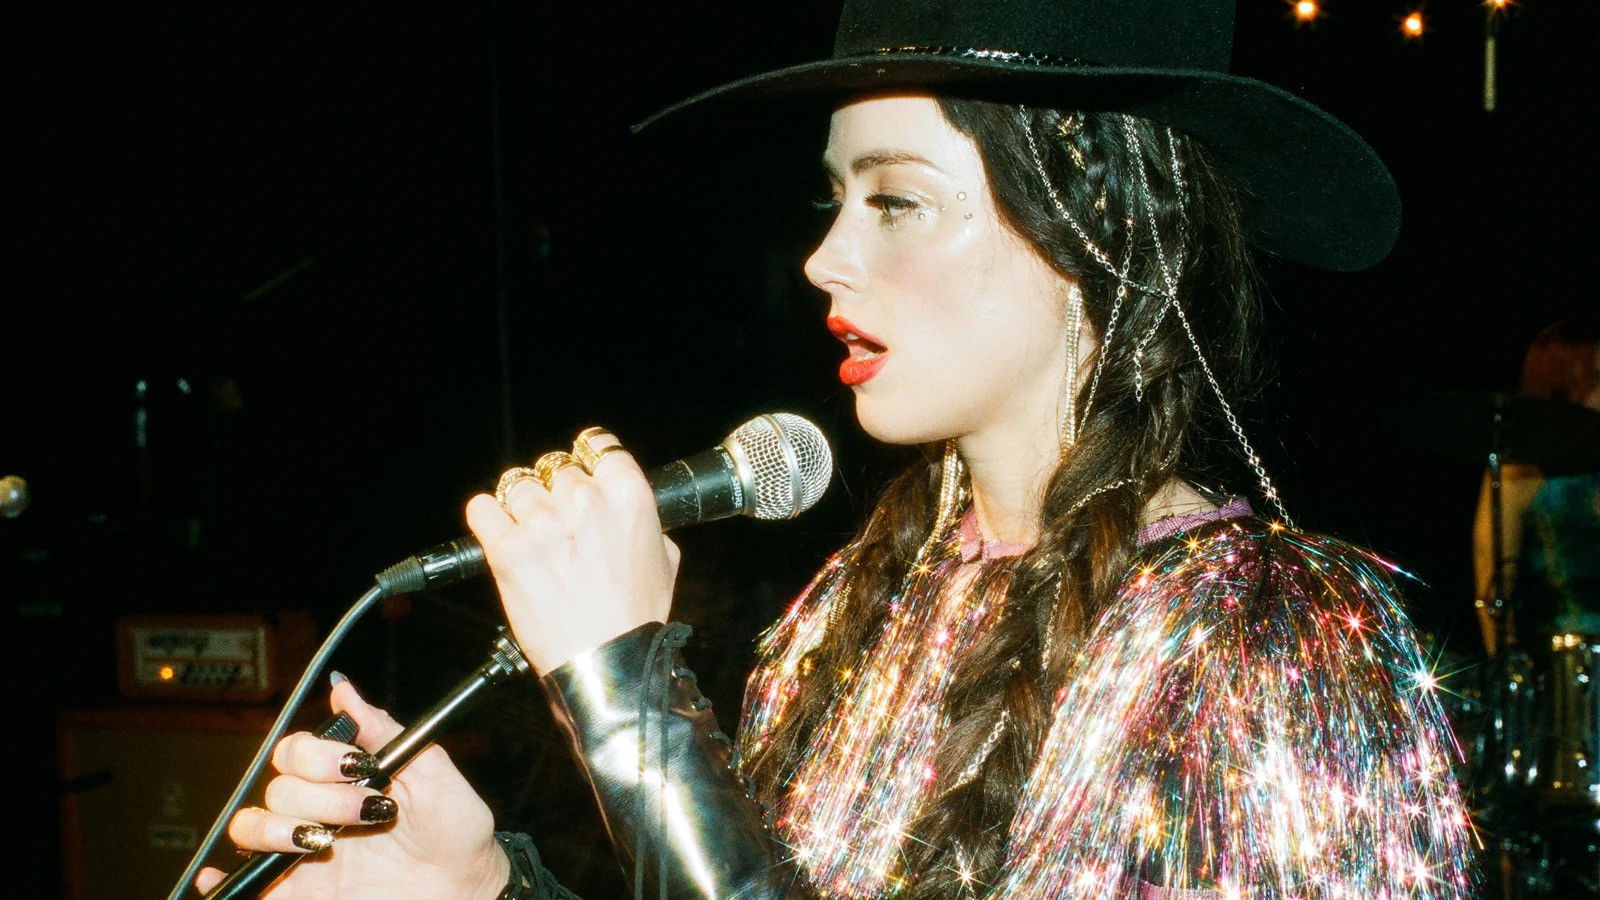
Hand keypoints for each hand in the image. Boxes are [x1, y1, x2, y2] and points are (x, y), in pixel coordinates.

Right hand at [194, 677, 507, 899]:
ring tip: (325, 841)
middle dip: (321, 795)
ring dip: (280, 828)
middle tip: (368, 809)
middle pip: (277, 787)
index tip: (357, 764)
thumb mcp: (430, 770)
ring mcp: (303, 851)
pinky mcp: (297, 891)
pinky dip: (221, 880)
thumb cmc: (455, 829)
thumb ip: (383, 729)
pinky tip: (221, 877)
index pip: (296, 751)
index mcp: (344, 778)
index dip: (317, 754)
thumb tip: (343, 690)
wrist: (467, 886)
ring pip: (251, 828)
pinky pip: (243, 886)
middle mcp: (317, 810)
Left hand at [468, 429, 679, 673]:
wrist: (606, 663)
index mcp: (628, 494)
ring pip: (517, 486)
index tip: (582, 467)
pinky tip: (498, 531)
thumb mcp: (665, 559)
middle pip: (556, 467)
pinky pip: (481, 508)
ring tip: (531, 535)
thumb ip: (644, 521)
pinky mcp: (507, 548)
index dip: (588, 456)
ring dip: (522, 507)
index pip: (598, 444)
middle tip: (560, 525)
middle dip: (555, 492)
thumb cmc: (635, 618)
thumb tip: (625, 508)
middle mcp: (584, 500)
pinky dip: (487, 517)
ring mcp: (542, 523)